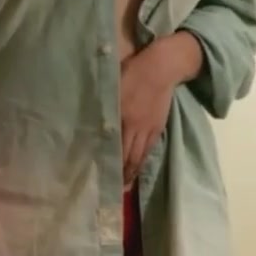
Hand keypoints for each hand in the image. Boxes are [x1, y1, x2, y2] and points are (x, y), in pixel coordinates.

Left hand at [119, 46, 179, 186]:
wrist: (162, 66)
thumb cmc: (133, 72)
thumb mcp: (113, 87)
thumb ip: (105, 106)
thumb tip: (94, 122)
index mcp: (124, 118)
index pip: (117, 149)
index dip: (113, 166)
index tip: (105, 179)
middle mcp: (137, 127)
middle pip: (130, 157)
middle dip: (124, 175)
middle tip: (116, 189)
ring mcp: (150, 128)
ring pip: (141, 155)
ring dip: (134, 171)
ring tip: (127, 183)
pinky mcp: (159, 125)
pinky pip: (150, 148)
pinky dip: (143, 160)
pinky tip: (139, 164)